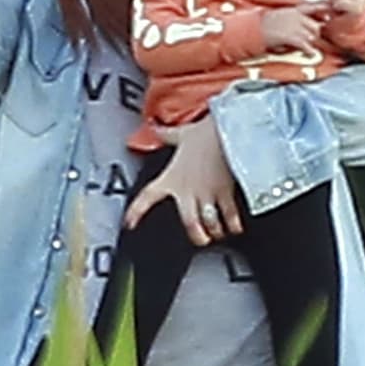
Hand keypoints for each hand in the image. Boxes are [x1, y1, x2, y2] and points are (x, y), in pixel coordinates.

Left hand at [123, 116, 243, 247]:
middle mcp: (188, 190)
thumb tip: (154, 126)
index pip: (147, 197)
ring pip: (209, 224)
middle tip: (201, 239)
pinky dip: (233, 225)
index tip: (129, 224)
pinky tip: (235, 228)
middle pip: (189, 222)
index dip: (135, 212)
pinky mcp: (226, 193)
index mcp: (172, 178)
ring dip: (215, 231)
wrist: (230, 131)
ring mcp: (207, 194)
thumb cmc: (204, 133)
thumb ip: (166, 135)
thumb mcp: (181, 134)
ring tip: (218, 232)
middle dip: (196, 235)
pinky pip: (230, 217)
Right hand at [260, 7, 324, 52]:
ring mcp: (294, 27)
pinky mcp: (291, 37)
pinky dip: (309, 51)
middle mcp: (296, 17)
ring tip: (307, 48)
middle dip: (314, 34)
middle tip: (311, 40)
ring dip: (310, 43)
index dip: (323, 9)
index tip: (329, 12)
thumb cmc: (263, 24)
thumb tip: (299, 27)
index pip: (312, 7)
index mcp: (293, 10)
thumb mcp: (279, 17)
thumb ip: (291, 20)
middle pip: (315, 26)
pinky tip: (310, 54)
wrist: (253, 29)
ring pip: (311, 36)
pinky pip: (306, 45)